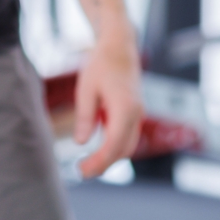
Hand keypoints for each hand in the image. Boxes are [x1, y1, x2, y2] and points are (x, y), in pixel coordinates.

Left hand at [73, 27, 143, 178]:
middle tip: (81, 172)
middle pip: (123, 150)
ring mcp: (138, 114)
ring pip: (127, 146)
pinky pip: (127, 137)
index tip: (82, 170)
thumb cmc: (101, 65)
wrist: (120, 47)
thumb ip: (84, 116)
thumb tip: (80, 143)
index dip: (99, 161)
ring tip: (87, 165)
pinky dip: (114, 147)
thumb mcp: (86, 89)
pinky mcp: (135, 113)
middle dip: (104, 165)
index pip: (114, 144)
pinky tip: (97, 151)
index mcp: (125, 107)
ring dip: (110, 158)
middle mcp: (136, 114)